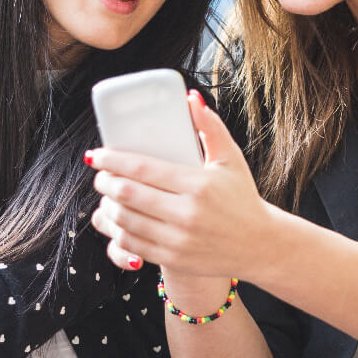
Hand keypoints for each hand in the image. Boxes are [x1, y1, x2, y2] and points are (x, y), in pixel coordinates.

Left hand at [89, 92, 274, 281]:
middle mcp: (187, 214)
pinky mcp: (174, 259)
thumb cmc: (242, 198)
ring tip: (108, 195)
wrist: (259, 244)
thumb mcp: (231, 159)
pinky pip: (133, 245)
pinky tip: (117, 219)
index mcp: (198, 185)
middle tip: (100, 174)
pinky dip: (118, 231)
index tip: (98, 155)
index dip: (113, 160)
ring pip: (125, 220)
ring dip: (108, 205)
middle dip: (105, 182)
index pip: (142, 169)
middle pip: (128, 194)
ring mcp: (178, 240)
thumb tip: (190, 99)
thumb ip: (210, 127)